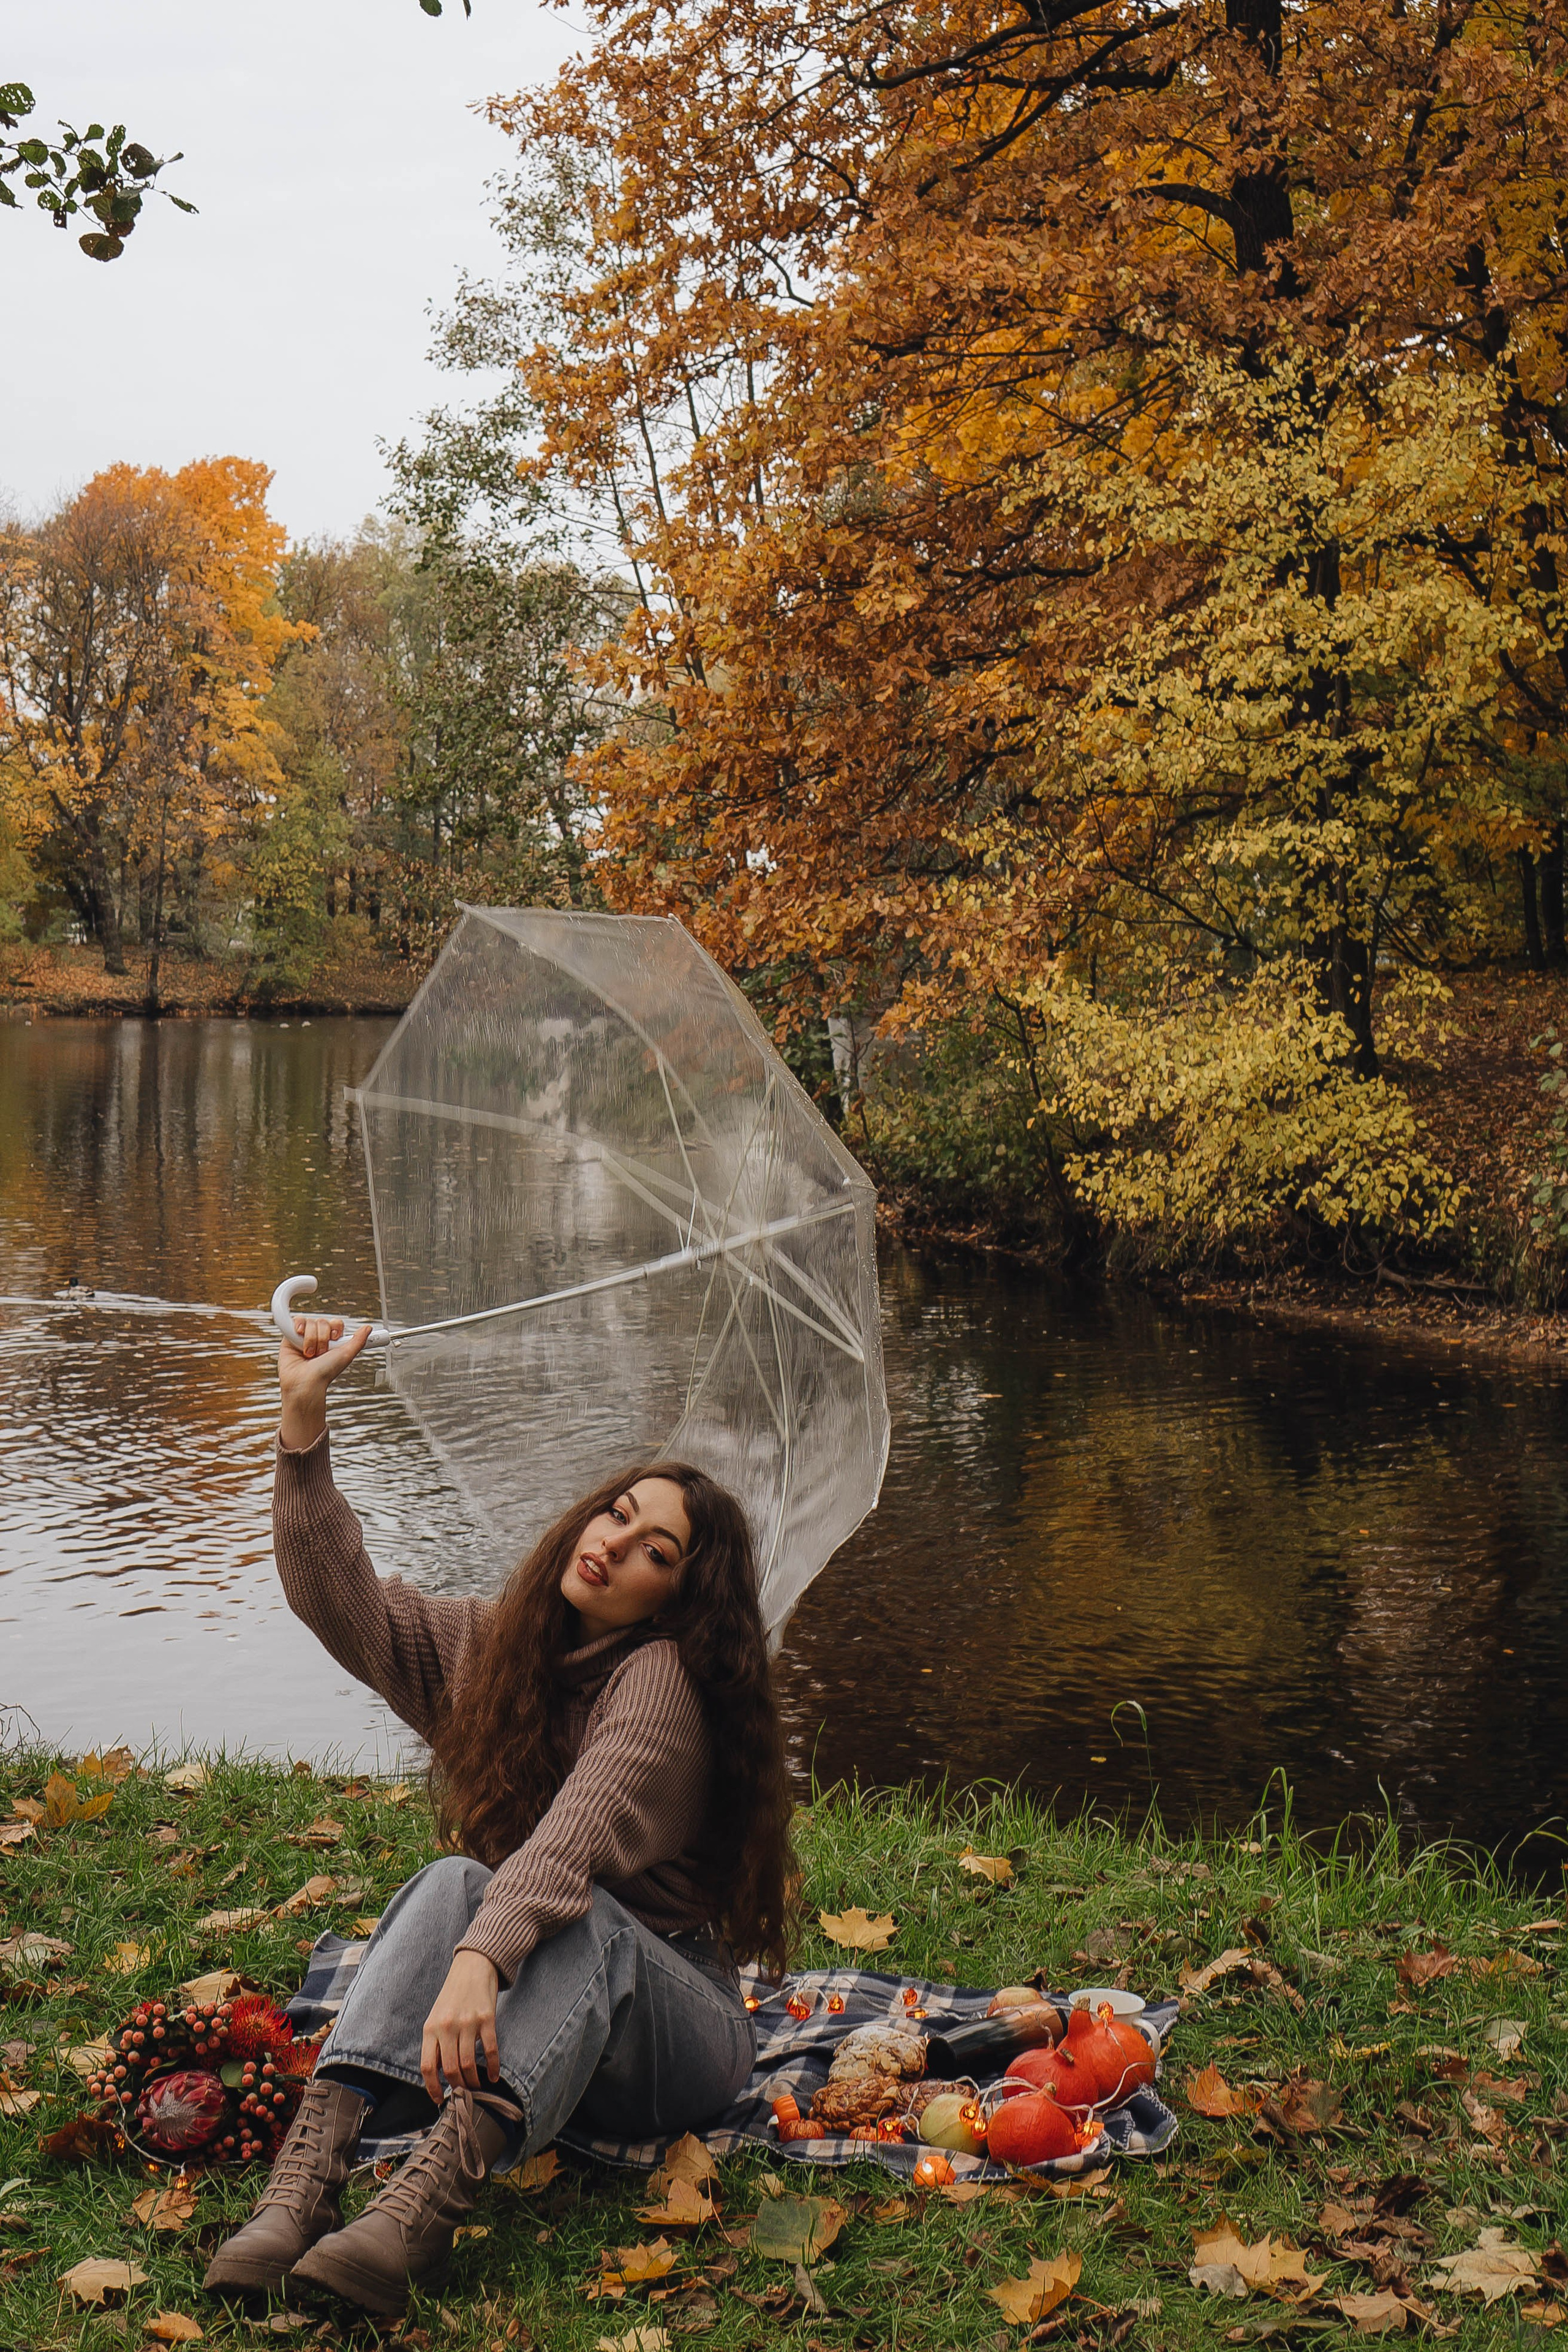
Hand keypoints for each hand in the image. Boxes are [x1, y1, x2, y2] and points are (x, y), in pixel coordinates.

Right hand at [278, 1315, 371, 1451]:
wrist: (305, 1382)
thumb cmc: (325, 1372)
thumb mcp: (346, 1355)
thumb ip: (359, 1340)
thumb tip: (368, 1328)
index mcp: (331, 1341)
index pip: (335, 1323)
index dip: (335, 1329)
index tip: (335, 1339)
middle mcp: (318, 1337)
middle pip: (322, 1322)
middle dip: (322, 1338)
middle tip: (320, 1353)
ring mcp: (304, 1337)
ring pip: (310, 1322)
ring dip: (311, 1339)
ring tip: (309, 1354)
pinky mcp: (290, 1337)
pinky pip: (296, 1321)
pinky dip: (298, 1328)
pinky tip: (298, 1341)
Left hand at [421, 1949, 500, 2100]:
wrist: (472, 1967)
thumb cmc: (452, 1996)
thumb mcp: (436, 2017)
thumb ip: (436, 2043)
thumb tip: (439, 2074)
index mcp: (430, 2028)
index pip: (427, 2066)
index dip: (433, 2087)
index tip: (440, 2099)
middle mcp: (447, 2026)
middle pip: (450, 2069)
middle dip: (458, 2087)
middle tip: (463, 2094)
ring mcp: (467, 2022)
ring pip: (469, 2063)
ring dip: (474, 2081)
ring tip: (477, 2087)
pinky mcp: (486, 2018)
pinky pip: (490, 2050)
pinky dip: (492, 2067)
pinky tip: (493, 2076)